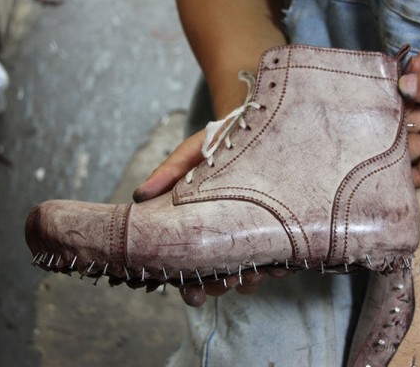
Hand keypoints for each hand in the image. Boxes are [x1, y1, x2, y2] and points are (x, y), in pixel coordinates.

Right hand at [133, 129, 290, 305]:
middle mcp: (219, 234)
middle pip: (215, 275)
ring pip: (245, 273)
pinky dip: (277, 267)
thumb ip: (168, 174)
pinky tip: (280, 267)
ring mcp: (245, 234)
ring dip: (248, 280)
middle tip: (225, 282)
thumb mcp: (190, 154)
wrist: (250, 127)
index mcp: (194, 224)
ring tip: (253, 274)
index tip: (193, 292)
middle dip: (219, 286)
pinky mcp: (271, 229)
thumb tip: (139, 195)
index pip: (186, 263)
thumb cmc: (216, 144)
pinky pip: (275, 257)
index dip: (188, 284)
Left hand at [400, 44, 419, 187]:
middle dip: (395, 119)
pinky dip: (417, 80)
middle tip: (389, 91)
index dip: (398, 170)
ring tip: (411, 66)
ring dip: (405, 91)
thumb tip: (402, 85)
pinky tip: (419, 61)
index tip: (376, 151)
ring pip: (410, 113)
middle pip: (407, 141)